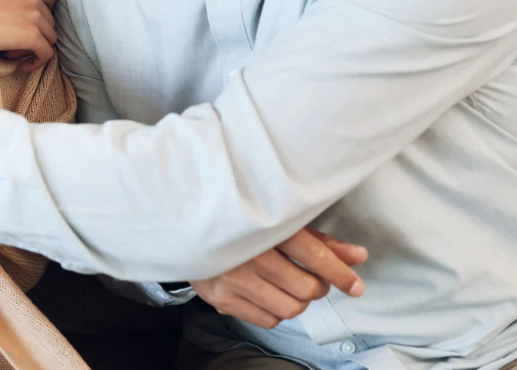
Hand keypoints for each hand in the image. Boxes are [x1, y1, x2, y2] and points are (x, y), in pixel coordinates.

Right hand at [0, 0, 57, 71]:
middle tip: (13, 43)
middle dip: (36, 34)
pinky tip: (23, 66)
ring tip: (11, 52)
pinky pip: (47, 54)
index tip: (33, 27)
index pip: (50, 0)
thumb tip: (18, 20)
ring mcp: (35, 17)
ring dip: (33, 48)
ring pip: (50, 38)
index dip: (44, 16)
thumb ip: (12, 1)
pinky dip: (37, 62)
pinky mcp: (33, 36)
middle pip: (50, 22)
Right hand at [191, 228, 367, 328]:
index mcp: (265, 226)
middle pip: (306, 287)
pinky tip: (267, 294)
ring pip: (291, 308)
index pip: (313, 254)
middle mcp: (249, 253)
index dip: (340, 273)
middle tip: (310, 277)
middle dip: (317, 287)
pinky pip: (269, 320)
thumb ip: (319, 241)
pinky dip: (276, 312)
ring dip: (298, 301)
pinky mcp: (221, 298)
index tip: (355, 286)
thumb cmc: (242, 225)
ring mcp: (233, 277)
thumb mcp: (280, 225)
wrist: (187, 228)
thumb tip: (358, 256)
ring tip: (288, 286)